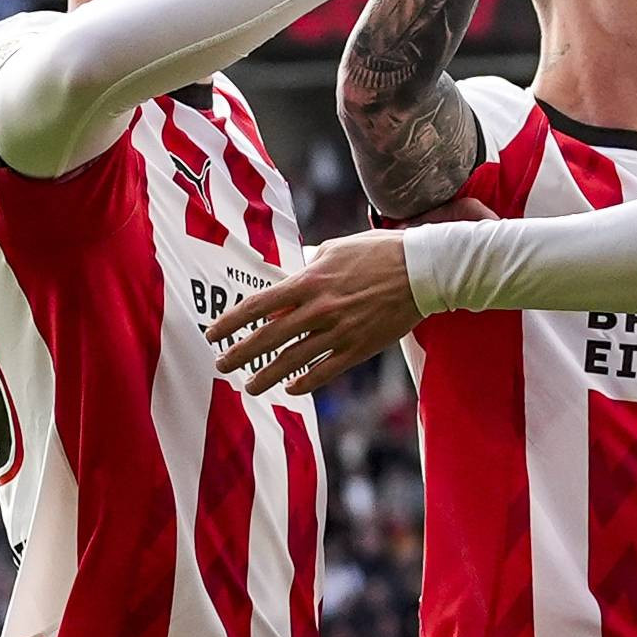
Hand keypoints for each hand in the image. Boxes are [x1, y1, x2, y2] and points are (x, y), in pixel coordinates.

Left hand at [214, 230, 420, 401]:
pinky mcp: (360, 347)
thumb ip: (309, 265)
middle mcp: (320, 309)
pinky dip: (305, 382)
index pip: (260, 305)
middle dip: (241, 353)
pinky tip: (290, 388)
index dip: (232, 321)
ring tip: (250, 386)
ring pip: (294, 360)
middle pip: (270, 337)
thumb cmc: (380, 252)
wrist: (423, 270)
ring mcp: (340, 331)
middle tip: (221, 364)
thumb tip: (289, 278)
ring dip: (267, 375)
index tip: (213, 333)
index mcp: (311, 281)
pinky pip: (326, 371)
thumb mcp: (337, 249)